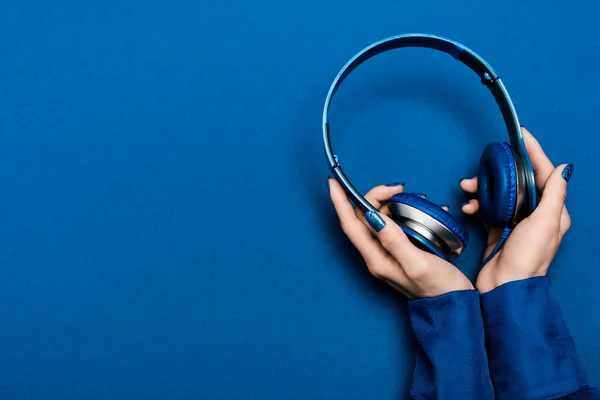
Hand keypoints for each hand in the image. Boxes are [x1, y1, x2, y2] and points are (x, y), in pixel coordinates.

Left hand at [328, 178, 473, 298]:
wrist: (455, 305)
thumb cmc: (439, 289)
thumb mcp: (418, 263)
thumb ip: (395, 241)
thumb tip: (373, 217)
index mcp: (376, 259)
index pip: (351, 226)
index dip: (340, 202)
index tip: (333, 181)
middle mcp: (378, 255)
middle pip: (365, 217)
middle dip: (376, 197)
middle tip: (399, 188)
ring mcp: (389, 252)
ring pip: (380, 218)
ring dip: (393, 203)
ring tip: (416, 198)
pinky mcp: (402, 249)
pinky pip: (396, 223)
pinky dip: (405, 212)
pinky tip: (423, 209)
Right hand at [460, 127, 572, 292]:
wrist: (505, 286)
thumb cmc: (528, 257)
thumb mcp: (545, 222)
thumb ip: (554, 194)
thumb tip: (564, 168)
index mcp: (551, 211)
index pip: (544, 174)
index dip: (533, 153)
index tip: (521, 136)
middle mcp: (534, 214)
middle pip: (517, 181)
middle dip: (498, 172)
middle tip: (482, 167)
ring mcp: (515, 222)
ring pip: (498, 194)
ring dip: (482, 189)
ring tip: (467, 188)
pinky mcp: (497, 229)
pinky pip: (486, 209)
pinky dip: (476, 205)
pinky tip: (468, 207)